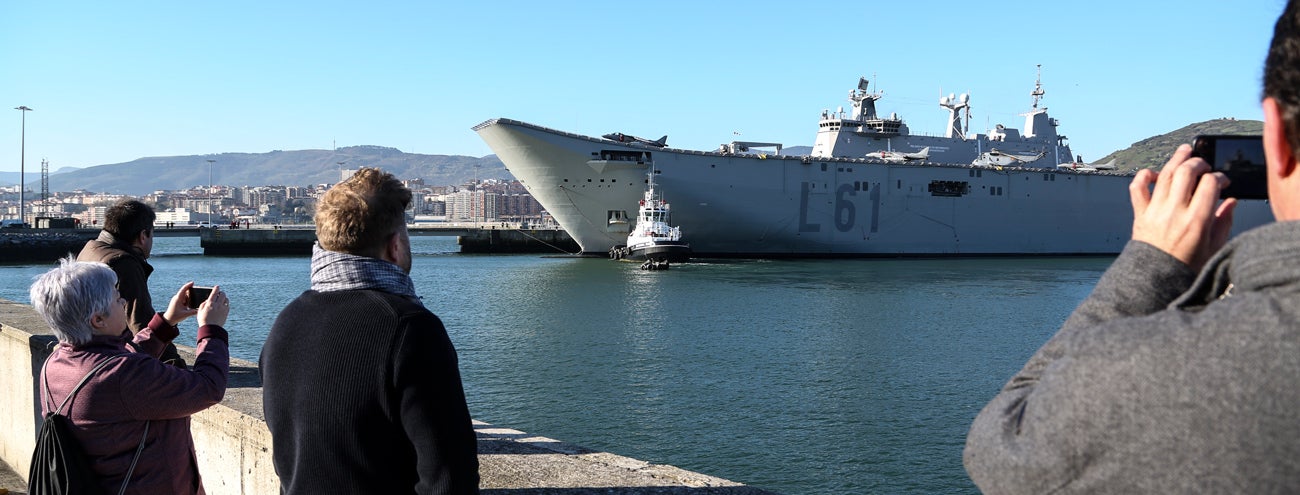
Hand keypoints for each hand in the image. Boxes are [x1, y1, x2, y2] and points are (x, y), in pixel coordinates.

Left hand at [163, 282, 198, 325]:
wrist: (168, 320)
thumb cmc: (175, 317)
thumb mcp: (185, 314)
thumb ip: (193, 312)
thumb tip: (200, 309)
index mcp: (178, 299)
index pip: (183, 290)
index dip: (188, 285)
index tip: (193, 282)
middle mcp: (177, 298)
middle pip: (185, 293)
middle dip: (190, 294)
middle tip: (195, 297)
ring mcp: (176, 300)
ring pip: (184, 296)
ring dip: (188, 299)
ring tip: (190, 304)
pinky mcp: (177, 302)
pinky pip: (183, 299)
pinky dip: (187, 301)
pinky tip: (188, 305)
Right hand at [198, 285, 229, 327]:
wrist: (211, 329)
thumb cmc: (203, 320)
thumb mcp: (200, 311)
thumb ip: (203, 304)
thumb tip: (208, 300)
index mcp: (210, 304)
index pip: (214, 293)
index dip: (216, 288)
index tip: (217, 287)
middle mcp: (217, 305)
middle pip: (222, 294)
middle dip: (221, 293)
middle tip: (220, 293)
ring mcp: (223, 308)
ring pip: (226, 299)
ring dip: (224, 298)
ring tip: (222, 299)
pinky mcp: (226, 312)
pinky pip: (228, 305)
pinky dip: (226, 303)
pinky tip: (223, 305)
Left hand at [1129, 144, 1236, 270]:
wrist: (1155, 279)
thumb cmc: (1185, 266)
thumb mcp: (1213, 248)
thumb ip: (1223, 222)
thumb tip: (1231, 202)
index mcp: (1196, 221)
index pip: (1209, 184)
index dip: (1219, 177)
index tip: (1223, 181)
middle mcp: (1174, 212)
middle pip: (1186, 173)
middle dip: (1199, 162)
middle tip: (1205, 164)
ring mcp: (1155, 211)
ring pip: (1164, 175)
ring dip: (1175, 159)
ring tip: (1185, 150)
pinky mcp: (1140, 214)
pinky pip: (1137, 188)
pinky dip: (1144, 176)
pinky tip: (1154, 173)